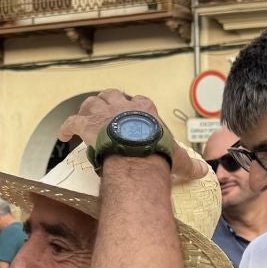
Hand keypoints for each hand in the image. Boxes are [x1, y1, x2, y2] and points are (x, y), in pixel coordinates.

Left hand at [56, 90, 204, 183]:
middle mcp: (123, 106)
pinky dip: (65, 128)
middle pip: (112, 95)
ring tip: (85, 120)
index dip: (134, 107)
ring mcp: (103, 113)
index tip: (132, 115)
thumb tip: (204, 172)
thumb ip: (189, 164)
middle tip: (105, 113)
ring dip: (87, 110)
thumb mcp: (177, 158)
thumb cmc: (157, 153)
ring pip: (91, 103)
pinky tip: (61, 136)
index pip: (140, 101)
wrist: (136, 154)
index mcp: (145, 110)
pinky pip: (71, 121)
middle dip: (108, 102)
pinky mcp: (86, 123)